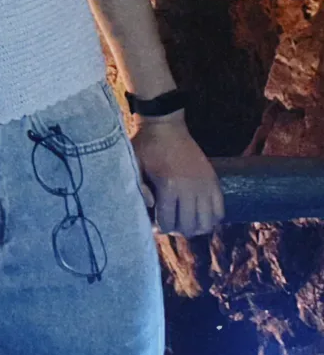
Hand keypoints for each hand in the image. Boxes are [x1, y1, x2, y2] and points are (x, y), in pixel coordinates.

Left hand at [131, 116, 224, 234]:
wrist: (165, 124)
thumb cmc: (147, 146)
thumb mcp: (135, 165)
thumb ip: (139, 188)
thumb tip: (151, 206)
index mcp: (168, 186)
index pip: (168, 223)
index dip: (159, 228)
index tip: (154, 223)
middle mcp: (189, 188)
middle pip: (188, 227)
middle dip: (177, 229)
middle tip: (170, 222)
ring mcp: (204, 185)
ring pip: (206, 223)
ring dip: (194, 226)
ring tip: (184, 219)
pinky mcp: (213, 181)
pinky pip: (220, 211)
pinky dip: (211, 218)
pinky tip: (199, 212)